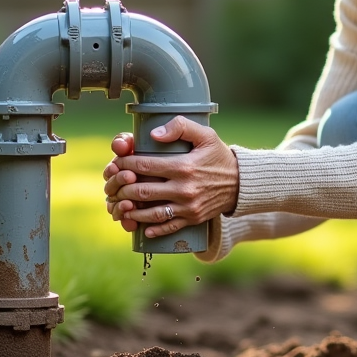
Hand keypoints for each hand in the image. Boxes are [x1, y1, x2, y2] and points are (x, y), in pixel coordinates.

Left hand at [102, 117, 239, 237]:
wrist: (242, 182)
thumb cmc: (219, 156)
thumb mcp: (205, 134)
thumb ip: (180, 127)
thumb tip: (153, 135)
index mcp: (183, 166)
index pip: (144, 165)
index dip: (125, 164)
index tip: (117, 163)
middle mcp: (184, 188)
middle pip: (143, 191)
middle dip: (122, 189)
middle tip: (114, 186)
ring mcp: (189, 206)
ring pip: (152, 213)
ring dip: (132, 211)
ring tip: (122, 205)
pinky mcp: (193, 218)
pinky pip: (169, 227)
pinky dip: (153, 229)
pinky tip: (142, 227)